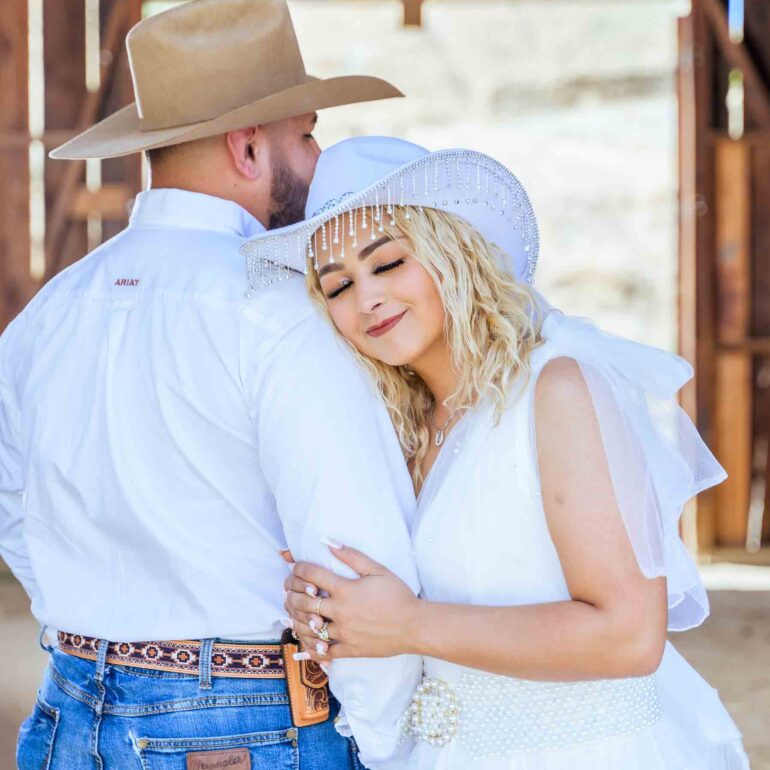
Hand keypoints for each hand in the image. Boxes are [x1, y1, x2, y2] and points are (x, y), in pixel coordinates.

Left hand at [283, 544, 419, 663]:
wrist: (414, 625)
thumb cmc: (398, 595)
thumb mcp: (378, 569)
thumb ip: (352, 556)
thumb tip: (329, 542)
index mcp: (346, 589)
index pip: (312, 575)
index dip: (299, 568)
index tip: (295, 566)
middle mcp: (340, 611)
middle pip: (304, 602)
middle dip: (291, 593)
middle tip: (288, 589)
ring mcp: (343, 632)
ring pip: (308, 628)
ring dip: (295, 619)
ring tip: (291, 613)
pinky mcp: (349, 649)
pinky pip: (324, 651)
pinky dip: (311, 648)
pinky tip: (305, 642)